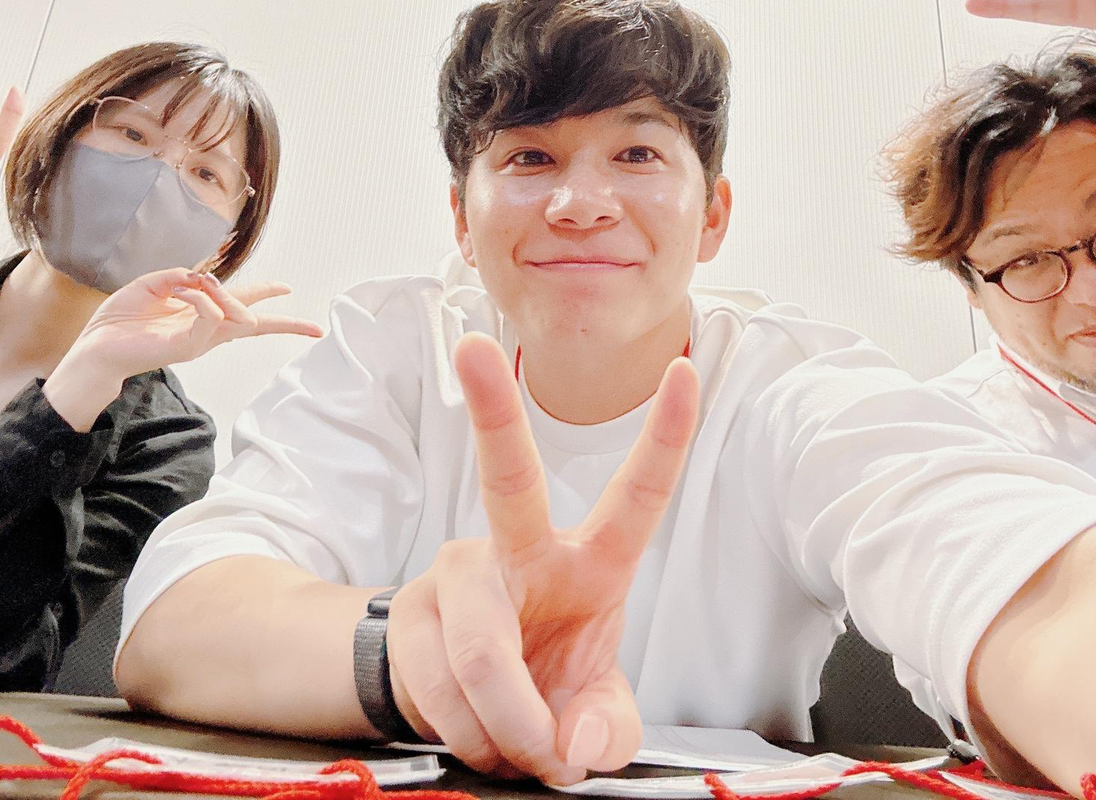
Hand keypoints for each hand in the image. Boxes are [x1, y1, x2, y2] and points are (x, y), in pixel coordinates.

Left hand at [44, 269, 323, 429]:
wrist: (94, 348)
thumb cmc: (119, 320)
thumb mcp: (153, 285)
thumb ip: (182, 277)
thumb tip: (205, 278)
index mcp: (198, 315)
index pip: (241, 305)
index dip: (265, 294)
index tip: (289, 288)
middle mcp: (205, 330)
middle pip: (256, 323)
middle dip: (288, 325)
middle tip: (316, 328)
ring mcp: (198, 341)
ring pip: (237, 318)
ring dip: (226, 295)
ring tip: (202, 282)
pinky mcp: (186, 347)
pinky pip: (209, 318)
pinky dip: (203, 298)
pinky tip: (185, 289)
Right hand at [386, 333, 699, 783]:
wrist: (465, 714)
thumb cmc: (549, 688)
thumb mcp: (597, 717)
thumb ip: (608, 732)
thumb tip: (575, 743)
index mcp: (588, 562)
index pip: (636, 494)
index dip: (665, 434)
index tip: (685, 372)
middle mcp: (517, 550)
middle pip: (507, 481)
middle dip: (493, 412)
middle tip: (473, 349)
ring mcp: (457, 576)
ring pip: (482, 653)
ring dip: (510, 728)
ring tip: (524, 747)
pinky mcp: (410, 614)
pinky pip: (441, 687)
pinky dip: (472, 737)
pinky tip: (483, 736)